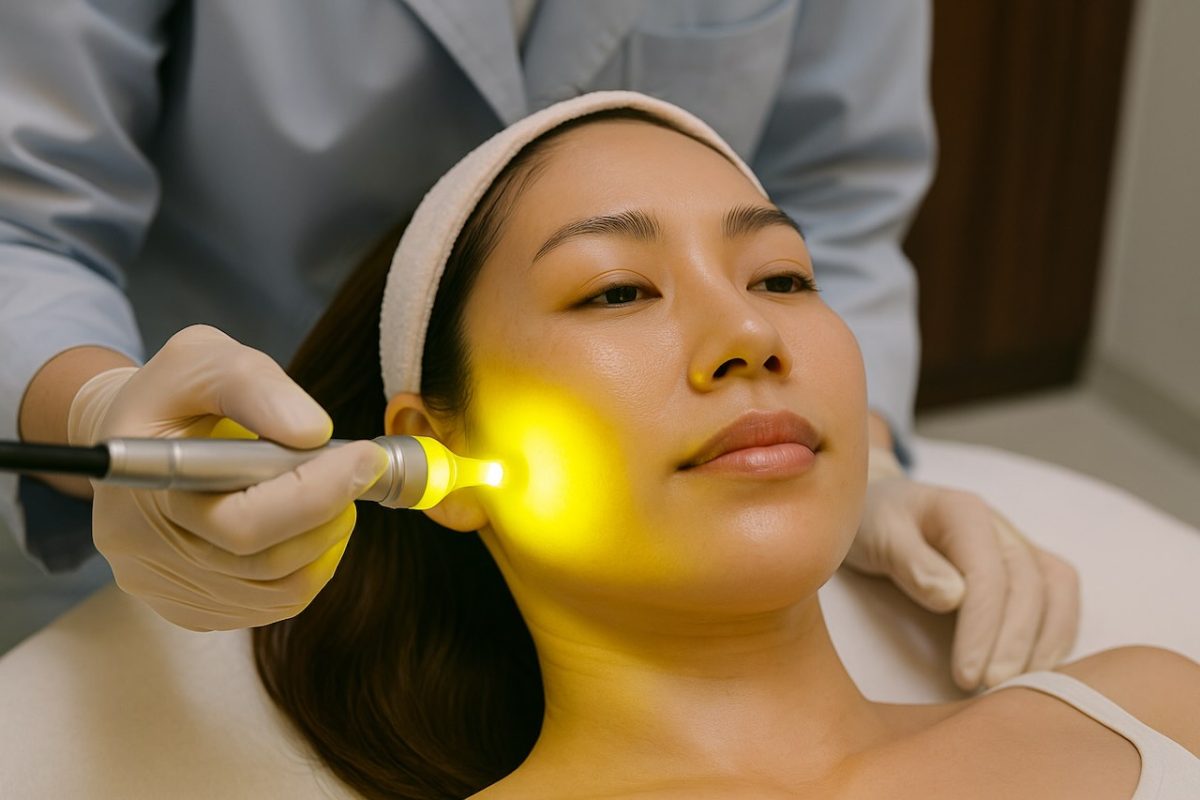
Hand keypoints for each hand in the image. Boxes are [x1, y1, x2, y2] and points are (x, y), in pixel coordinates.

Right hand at [68, 324, 388, 630]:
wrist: (130, 437)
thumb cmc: (173, 396)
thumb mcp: (205, 359)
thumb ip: (257, 387)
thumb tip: (314, 434)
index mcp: (144, 485)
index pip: (242, 520)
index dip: (316, 493)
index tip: (367, 456)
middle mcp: (142, 548)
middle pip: (263, 561)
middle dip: (330, 513)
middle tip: (359, 471)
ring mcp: (163, 585)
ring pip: (276, 591)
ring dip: (326, 541)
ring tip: (334, 493)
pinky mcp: (188, 606)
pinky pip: (270, 605)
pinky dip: (309, 568)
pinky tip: (310, 525)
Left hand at [842, 446, 1079, 690]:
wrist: (879, 510)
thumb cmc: (873, 522)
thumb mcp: (874, 533)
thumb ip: (909, 560)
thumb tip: (952, 596)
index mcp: (965, 513)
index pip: (989, 575)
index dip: (984, 629)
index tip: (967, 675)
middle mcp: (1001, 528)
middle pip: (1031, 587)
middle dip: (1016, 644)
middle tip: (991, 689)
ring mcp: (1017, 547)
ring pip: (1056, 592)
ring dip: (1044, 644)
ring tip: (1018, 688)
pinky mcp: (1025, 569)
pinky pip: (1057, 600)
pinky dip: (1054, 637)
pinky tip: (1032, 671)